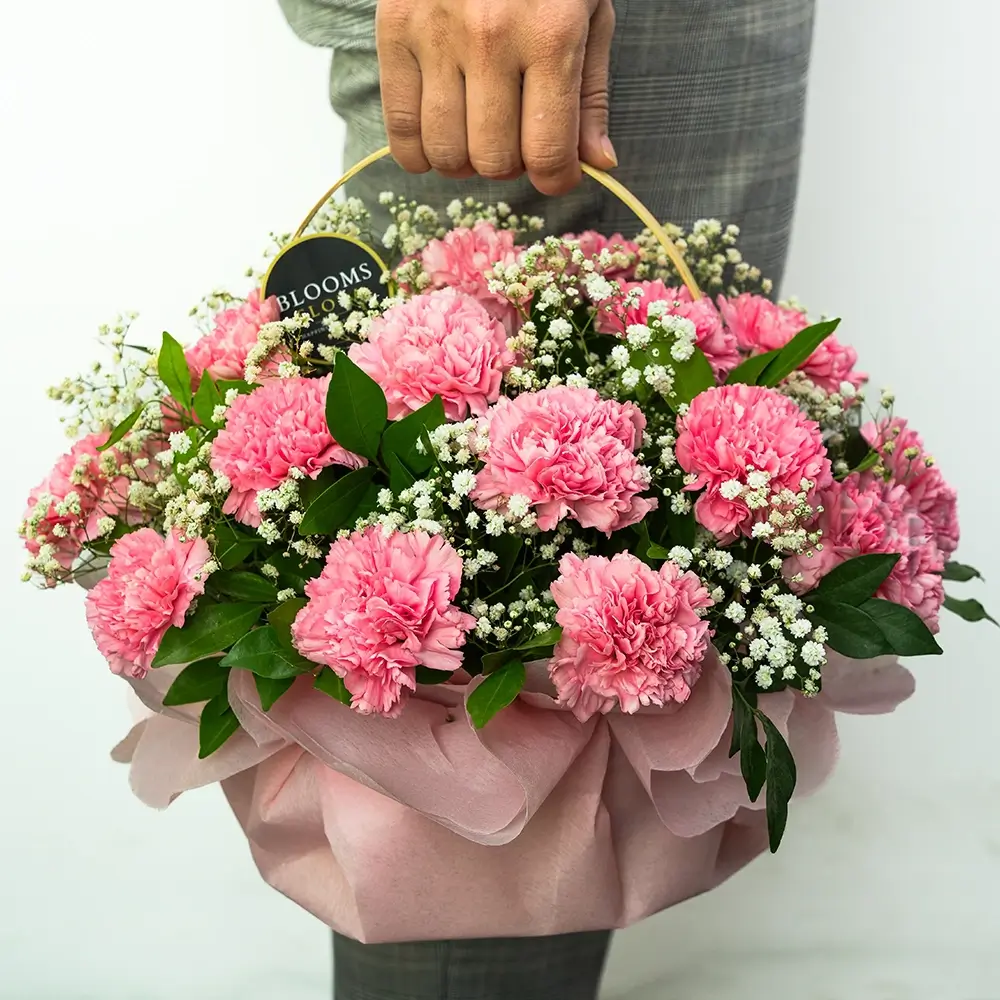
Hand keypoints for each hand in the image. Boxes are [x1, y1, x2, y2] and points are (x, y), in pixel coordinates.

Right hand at [375, 0, 616, 195]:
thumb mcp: (588, 12)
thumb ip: (591, 93)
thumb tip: (599, 163)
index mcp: (551, 35)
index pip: (548, 154)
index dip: (556, 178)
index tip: (556, 171)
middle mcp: (491, 38)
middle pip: (494, 160)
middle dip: (511, 164)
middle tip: (515, 137)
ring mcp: (436, 34)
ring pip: (447, 154)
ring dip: (466, 160)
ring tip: (476, 131)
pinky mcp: (394, 29)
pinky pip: (400, 130)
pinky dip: (419, 152)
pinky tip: (439, 133)